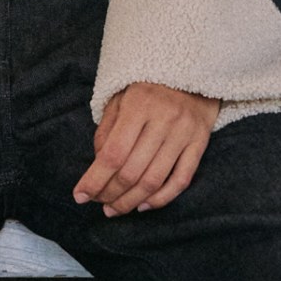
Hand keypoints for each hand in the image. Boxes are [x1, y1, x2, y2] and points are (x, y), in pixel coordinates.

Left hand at [74, 82, 218, 216]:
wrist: (193, 71)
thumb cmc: (148, 88)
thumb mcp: (120, 99)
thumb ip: (106, 131)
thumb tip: (97, 168)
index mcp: (138, 105)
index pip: (113, 154)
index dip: (95, 180)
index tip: (80, 196)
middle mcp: (164, 120)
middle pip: (132, 171)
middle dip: (111, 194)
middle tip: (98, 203)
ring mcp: (184, 133)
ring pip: (155, 180)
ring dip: (131, 201)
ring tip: (115, 209)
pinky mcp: (200, 143)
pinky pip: (181, 180)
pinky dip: (161, 199)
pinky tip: (143, 205)